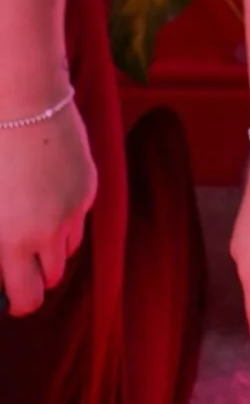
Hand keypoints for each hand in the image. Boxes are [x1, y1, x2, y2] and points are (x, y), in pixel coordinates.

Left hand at [0, 100, 97, 315]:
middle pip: (52, 278)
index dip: (19, 303)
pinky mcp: (88, 185)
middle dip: (34, 273)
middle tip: (17, 256)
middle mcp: (48, 231)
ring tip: (30, 219)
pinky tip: (44, 189)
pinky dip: (65, 214)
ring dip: (51, 246)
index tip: (10, 296)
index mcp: (12, 241)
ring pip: (68, 249)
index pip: (27, 299)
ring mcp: (72, 207)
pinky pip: (78, 216)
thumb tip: (3, 267)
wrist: (22, 100)